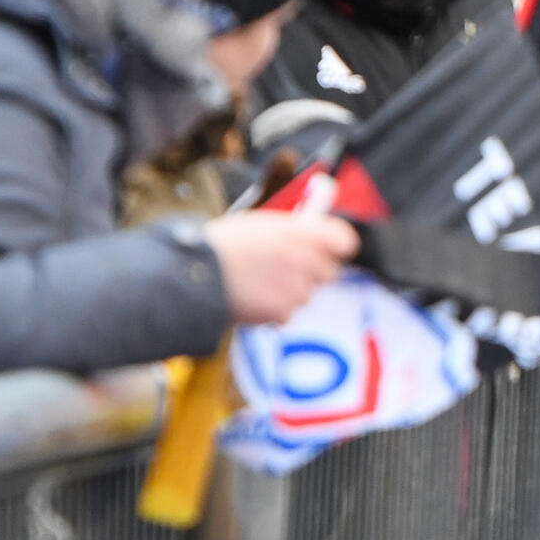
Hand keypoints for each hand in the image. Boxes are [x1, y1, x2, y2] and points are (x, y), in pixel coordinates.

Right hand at [206, 209, 358, 323]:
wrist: (195, 273)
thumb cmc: (225, 244)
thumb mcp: (263, 225)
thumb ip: (294, 232)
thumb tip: (315, 236)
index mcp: (304, 232)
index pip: (345, 241)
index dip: (337, 246)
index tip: (330, 250)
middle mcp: (307, 260)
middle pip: (329, 272)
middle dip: (313, 273)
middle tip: (287, 270)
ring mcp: (297, 289)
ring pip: (306, 295)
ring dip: (289, 293)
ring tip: (256, 282)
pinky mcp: (283, 312)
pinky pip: (287, 314)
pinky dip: (272, 311)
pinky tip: (250, 298)